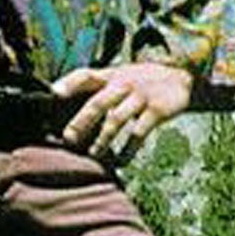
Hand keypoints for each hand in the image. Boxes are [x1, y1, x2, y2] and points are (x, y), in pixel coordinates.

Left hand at [53, 62, 192, 164]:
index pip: (85, 75)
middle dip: (81, 121)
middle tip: (68, 138)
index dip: (69, 83)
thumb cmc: (140, 80)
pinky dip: (129, 148)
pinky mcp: (157, 110)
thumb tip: (63, 101)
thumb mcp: (119, 75)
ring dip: (103, 139)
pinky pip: (139, 132)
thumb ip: (96, 86)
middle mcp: (122, 84)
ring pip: (117, 119)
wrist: (181, 76)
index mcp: (110, 76)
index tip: (53, 93)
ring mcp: (140, 97)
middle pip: (98, 102)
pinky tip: (121, 160)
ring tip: (93, 154)